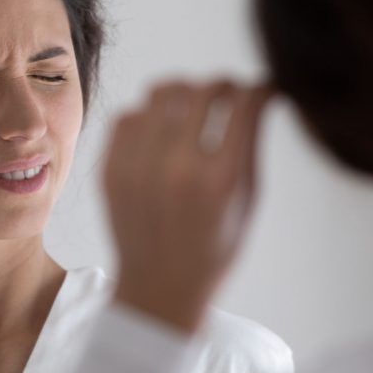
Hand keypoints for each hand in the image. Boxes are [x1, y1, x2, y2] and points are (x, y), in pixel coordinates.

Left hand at [104, 81, 272, 332]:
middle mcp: (177, 168)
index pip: (243, 103)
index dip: (259, 89)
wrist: (159, 287)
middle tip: (229, 95)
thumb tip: (261, 94)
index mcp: (220, 179)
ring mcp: (138, 167)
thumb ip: (252, 143)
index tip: (261, 91)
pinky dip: (150, 115)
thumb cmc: (214, 246)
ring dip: (185, 92)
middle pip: (203, 89)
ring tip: (193, 108)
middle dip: (224, 85)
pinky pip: (129, 115)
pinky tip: (162, 131)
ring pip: (162, 92)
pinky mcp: (110, 169)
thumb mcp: (247, 200)